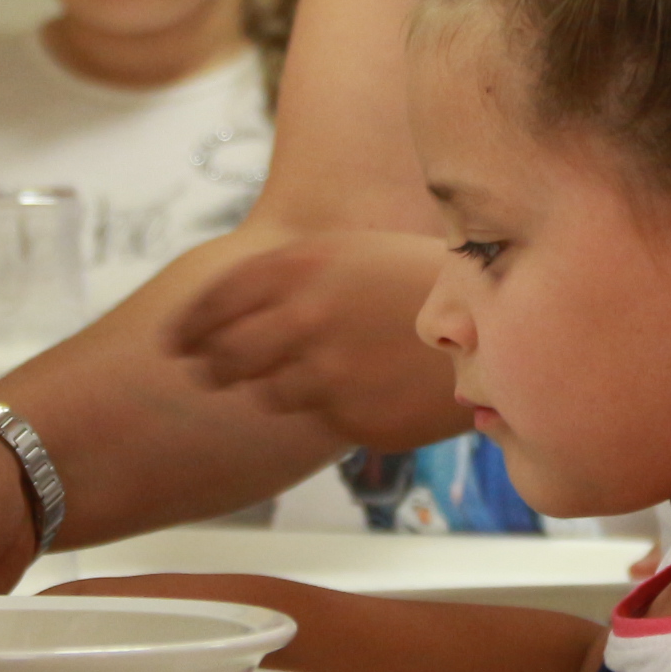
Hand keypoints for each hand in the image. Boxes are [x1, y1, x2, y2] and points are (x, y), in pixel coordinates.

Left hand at [169, 231, 470, 449]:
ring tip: (307, 372)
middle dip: (210, 367)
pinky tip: (357, 386)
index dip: (185, 329)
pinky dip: (324, 407)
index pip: (212, 305)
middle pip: (223, 359)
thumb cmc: (420, 280)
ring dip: (270, 388)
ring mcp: (328, 375)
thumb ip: (286, 277)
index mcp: (300, 267)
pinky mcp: (352, 419)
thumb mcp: (349, 252)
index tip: (172, 343)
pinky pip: (316, 419)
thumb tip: (223, 313)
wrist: (499, 322)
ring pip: (265, 396)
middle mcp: (304, 320)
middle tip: (206, 372)